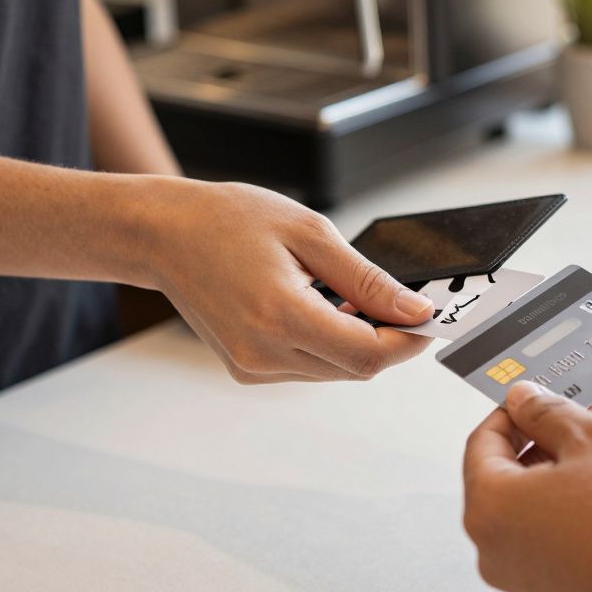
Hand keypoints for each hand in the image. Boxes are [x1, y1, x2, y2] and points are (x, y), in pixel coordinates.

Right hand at [143, 180, 433, 382]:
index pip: (368, 355)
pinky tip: (319, 308)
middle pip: (356, 368)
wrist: (164, 234)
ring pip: (335, 371)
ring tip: (349, 297)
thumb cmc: (229, 220)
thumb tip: (414, 309)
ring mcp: (252, 367)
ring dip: (358, 341)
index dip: (408, 340)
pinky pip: (308, 368)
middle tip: (399, 301)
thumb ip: (367, 280)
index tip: (427, 315)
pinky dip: (328, 343)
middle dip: (388, 339)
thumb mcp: (310, 233)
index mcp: (280, 316)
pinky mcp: (246, 369)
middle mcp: (263, 354)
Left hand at [463, 382, 591, 591]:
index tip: (544, 397)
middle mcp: (496, 549)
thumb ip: (548, 411)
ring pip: (548, 501)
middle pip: (519, 471)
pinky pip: (563, 533)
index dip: (518, 410)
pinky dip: (590, 502)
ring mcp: (526, 577)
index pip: (484, 441)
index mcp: (489, 508)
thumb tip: (523, 401)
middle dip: (566, 434)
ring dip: (587, 464)